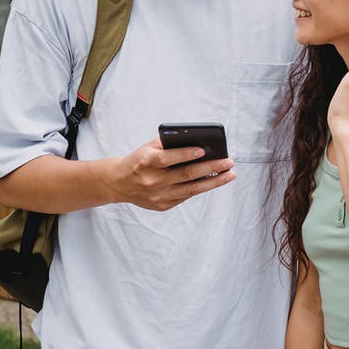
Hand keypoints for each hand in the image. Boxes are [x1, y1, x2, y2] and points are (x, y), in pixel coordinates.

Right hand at [99, 137, 235, 210]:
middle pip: (186, 175)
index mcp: (145, 162)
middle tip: (229, 162)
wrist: (118, 183)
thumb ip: (169, 143)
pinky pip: (186, 195)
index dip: (186, 154)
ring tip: (229, 174)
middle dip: (211, 168)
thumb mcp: (148, 148)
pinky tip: (214, 180)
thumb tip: (198, 142)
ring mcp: (157, 196)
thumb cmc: (139, 160)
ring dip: (214, 181)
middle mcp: (152, 181)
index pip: (168, 158)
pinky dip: (201, 187)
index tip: (204, 150)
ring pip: (191, 189)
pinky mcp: (162, 206)